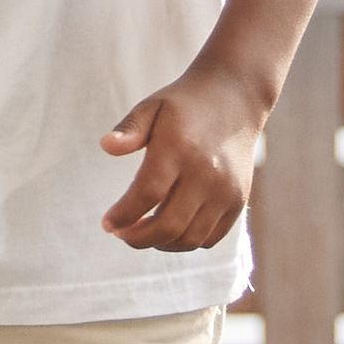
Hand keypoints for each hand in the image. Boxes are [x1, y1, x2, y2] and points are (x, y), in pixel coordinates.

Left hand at [101, 60, 269, 248]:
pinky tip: (171, 229)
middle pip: (169, 225)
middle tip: (122, 233)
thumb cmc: (184, 106)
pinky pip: (209, 238)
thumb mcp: (152, 107)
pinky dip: (186, 242)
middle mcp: (206, 173)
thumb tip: (106, 146)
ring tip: (144, 231)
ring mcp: (226, 190)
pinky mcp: (237, 201)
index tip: (107, 224)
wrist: (234, 100)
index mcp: (180, 148)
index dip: (123, 215)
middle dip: (138, 238)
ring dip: (161, 243)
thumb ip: (130, 128)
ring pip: (189, 239)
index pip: (148, 193)